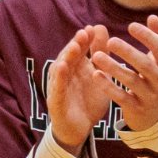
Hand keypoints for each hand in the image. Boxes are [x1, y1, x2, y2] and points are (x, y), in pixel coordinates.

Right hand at [46, 25, 117, 151]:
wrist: (80, 129)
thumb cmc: (88, 101)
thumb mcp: (99, 76)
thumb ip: (101, 55)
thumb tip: (102, 28)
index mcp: (77, 68)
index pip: (80, 50)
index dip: (85, 39)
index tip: (94, 28)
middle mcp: (66, 74)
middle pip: (69, 56)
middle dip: (76, 44)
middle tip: (85, 33)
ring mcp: (59, 86)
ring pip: (61, 69)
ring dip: (66, 57)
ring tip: (74, 46)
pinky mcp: (55, 100)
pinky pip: (57, 87)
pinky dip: (59, 77)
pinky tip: (63, 68)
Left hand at [93, 15, 157, 133]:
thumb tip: (153, 17)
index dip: (148, 37)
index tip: (131, 26)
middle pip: (146, 65)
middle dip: (128, 53)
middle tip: (111, 41)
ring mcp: (150, 97)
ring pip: (131, 81)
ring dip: (114, 68)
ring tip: (97, 56)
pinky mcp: (137, 109)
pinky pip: (121, 97)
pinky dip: (108, 87)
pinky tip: (96, 75)